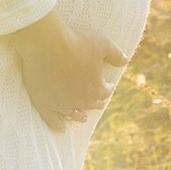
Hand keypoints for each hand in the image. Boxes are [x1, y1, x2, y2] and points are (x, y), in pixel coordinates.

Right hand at [15, 12, 115, 129]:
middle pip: (91, 105)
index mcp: (96, 88)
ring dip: (79, 115)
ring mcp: (62, 104)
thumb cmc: (76, 41)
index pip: (106, 91)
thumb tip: (125, 61)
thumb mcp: (102, 44)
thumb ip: (115, 54)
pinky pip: (53, 120)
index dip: (107, 87)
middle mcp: (81, 100)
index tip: (107, 84)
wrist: (46, 43)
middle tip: (97, 102)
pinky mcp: (45, 104)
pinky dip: (58, 125)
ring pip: (74, 115)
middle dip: (95, 102)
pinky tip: (62, 127)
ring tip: (82, 117)